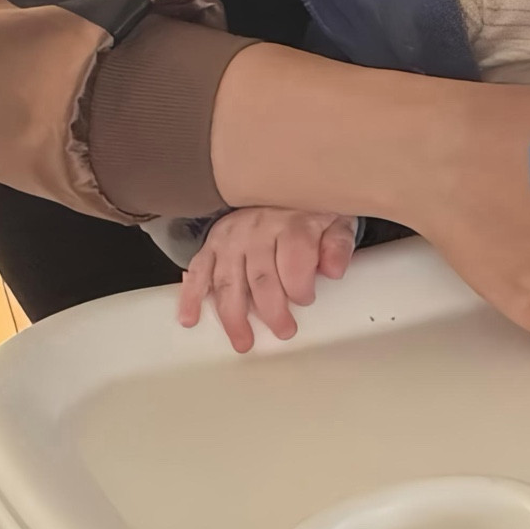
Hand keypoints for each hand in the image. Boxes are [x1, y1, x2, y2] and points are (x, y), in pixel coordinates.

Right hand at [178, 207, 357, 351]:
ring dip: (234, 316)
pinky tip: (191, 318)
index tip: (306, 300)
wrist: (275, 186)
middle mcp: (259, 229)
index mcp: (292, 222)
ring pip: (229, 281)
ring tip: (244, 341)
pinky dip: (192, 296)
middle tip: (284, 331)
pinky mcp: (212, 244)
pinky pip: (199, 272)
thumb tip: (334, 270)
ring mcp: (232, 238)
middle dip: (272, 310)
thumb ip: (338, 245)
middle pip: (261, 277)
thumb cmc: (307, 212)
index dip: (300, 286)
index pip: (294, 260)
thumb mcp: (334, 220)